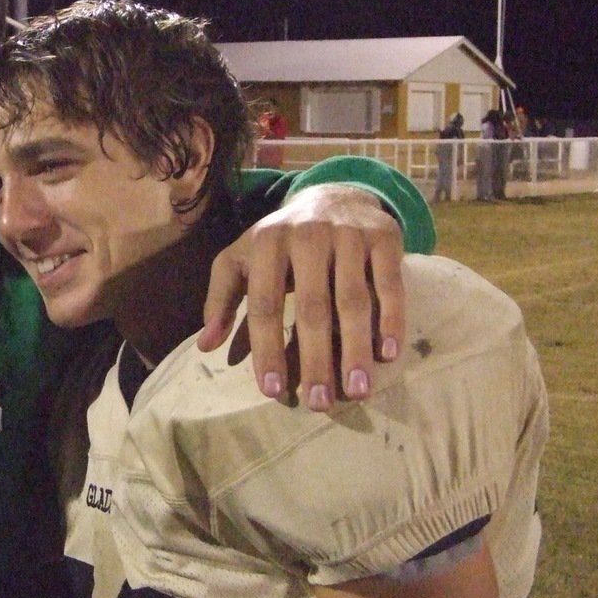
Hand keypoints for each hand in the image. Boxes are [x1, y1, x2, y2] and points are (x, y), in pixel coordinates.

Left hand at [197, 184, 404, 410]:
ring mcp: (348, 235)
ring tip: (357, 390)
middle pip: (312, 308)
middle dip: (315, 359)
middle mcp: (307, 236)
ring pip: (353, 300)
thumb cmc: (281, 241)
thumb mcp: (241, 260)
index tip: (273, 391)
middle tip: (320, 403)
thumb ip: (222, 299)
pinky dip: (391, 319)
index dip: (267, 349)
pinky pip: (389, 284)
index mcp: (266, 243)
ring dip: (356, 349)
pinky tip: (388, 354)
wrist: (334, 194)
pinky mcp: (383, 236)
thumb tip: (206, 346)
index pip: (265, 304)